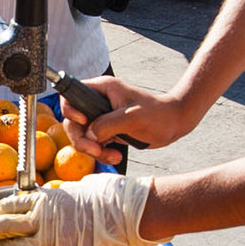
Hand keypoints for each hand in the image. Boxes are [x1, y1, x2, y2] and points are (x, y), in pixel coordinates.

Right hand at [60, 74, 190, 164]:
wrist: (174, 124)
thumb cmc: (157, 114)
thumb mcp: (131, 118)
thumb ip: (106, 125)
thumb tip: (89, 136)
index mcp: (102, 89)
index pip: (71, 96)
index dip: (70, 111)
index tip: (85, 122)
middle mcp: (98, 102)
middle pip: (73, 122)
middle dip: (82, 139)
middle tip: (96, 149)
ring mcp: (102, 118)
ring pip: (82, 136)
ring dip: (93, 150)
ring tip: (111, 155)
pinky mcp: (108, 131)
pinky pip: (94, 144)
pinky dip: (101, 153)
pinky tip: (115, 156)